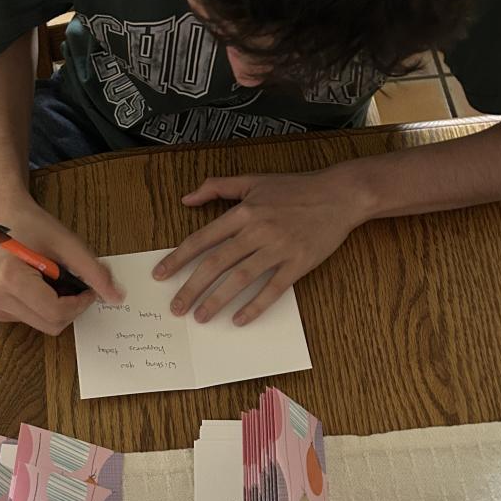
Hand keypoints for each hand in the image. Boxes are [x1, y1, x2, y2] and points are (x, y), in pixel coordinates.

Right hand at [0, 196, 122, 335]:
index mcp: (9, 278)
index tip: (89, 289)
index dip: (80, 303)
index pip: (56, 311)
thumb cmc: (33, 226)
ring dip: (59, 307)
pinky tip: (41, 285)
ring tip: (54, 279)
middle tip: (75, 282)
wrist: (3, 218)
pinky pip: (34, 320)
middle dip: (72, 307)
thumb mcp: (67, 243)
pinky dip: (46, 307)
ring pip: (45, 325)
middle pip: (51, 323)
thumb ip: (93, 271)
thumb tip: (116, 297)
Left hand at [152, 167, 366, 325]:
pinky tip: (239, 319)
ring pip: (240, 279)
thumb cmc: (296, 188)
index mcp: (243, 212)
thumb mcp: (253, 180)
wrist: (340, 195)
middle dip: (191, 288)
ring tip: (201, 317)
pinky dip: (255, 306)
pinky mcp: (298, 263)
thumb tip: (186, 198)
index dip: (178, 259)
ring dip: (217, 300)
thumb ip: (216, 187)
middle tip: (175, 308)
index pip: (202, 239)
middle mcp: (257, 231)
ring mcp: (278, 249)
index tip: (160, 275)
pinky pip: (273, 289)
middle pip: (216, 264)